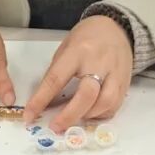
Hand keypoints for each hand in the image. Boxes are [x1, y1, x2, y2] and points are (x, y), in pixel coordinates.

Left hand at [22, 15, 133, 133]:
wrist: (116, 27)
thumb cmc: (86, 38)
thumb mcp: (66, 48)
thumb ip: (57, 73)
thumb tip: (44, 103)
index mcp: (78, 50)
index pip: (57, 78)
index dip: (41, 100)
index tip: (29, 116)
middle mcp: (99, 61)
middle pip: (87, 94)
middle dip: (69, 116)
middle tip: (55, 127)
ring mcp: (115, 72)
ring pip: (105, 102)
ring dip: (87, 116)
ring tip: (75, 120)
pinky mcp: (125, 82)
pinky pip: (114, 105)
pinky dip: (100, 115)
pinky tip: (90, 114)